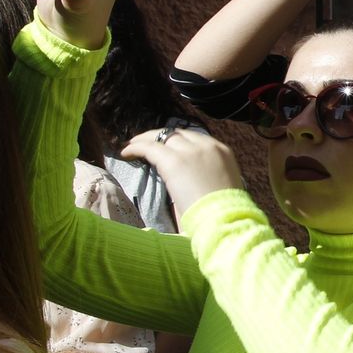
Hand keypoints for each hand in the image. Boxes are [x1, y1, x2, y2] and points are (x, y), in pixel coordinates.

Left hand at [121, 127, 243, 222]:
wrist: (225, 218)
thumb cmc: (225, 210)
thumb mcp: (221, 185)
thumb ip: (207, 174)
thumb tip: (192, 180)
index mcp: (222, 151)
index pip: (195, 138)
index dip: (177, 140)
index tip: (166, 146)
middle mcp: (207, 146)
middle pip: (178, 133)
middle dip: (161, 137)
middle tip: (145, 142)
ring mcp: (190, 152)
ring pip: (163, 136)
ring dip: (145, 140)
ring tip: (132, 145)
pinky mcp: (174, 162)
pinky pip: (150, 148)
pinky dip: (136, 148)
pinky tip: (126, 153)